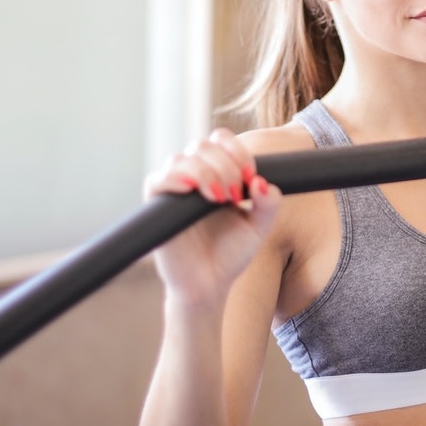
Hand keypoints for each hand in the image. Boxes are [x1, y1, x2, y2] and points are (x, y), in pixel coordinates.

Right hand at [143, 129, 281, 307]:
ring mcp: (174, 189)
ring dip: (205, 172)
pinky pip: (157, 180)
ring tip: (219, 199)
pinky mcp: (157, 206)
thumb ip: (268, 204)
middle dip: (225, 165)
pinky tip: (191, 189)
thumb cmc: (231, 254)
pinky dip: (174, 178)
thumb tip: (262, 182)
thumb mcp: (258, 227)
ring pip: (182, 158)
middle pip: (203, 145)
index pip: (222, 141)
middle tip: (236, 195)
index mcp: (217, 173)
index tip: (251, 176)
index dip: (237, 151)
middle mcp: (193, 176)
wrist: (208, 285)